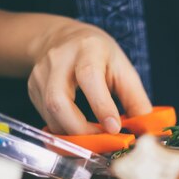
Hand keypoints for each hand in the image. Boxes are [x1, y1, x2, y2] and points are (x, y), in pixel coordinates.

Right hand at [28, 21, 151, 134]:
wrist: (64, 38)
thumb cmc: (101, 56)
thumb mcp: (124, 69)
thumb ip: (136, 99)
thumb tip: (145, 128)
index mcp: (88, 50)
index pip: (89, 77)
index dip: (101, 106)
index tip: (114, 128)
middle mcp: (59, 59)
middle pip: (58, 100)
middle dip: (80, 128)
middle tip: (102, 140)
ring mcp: (41, 74)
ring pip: (49, 112)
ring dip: (72, 132)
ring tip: (93, 138)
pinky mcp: (33, 88)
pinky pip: (46, 116)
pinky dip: (64, 130)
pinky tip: (79, 131)